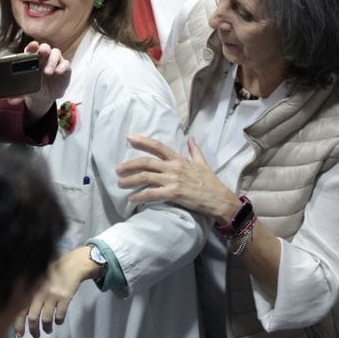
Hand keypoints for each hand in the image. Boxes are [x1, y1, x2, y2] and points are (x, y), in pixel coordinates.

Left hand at [15, 247, 97, 337]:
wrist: (71, 265)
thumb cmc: (51, 272)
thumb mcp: (36, 280)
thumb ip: (28, 292)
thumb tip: (19, 312)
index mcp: (30, 289)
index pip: (20, 309)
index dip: (19, 324)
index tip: (19, 335)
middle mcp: (39, 293)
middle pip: (33, 318)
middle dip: (34, 330)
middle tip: (35, 335)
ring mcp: (52, 295)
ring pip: (47, 319)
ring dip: (47, 328)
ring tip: (48, 330)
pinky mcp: (64, 298)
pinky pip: (60, 315)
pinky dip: (58, 321)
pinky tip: (58, 321)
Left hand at [19, 41, 70, 118]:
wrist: (46, 97)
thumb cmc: (34, 88)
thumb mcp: (26, 91)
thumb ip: (19, 94)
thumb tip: (10, 101)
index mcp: (33, 59)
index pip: (32, 49)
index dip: (32, 46)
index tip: (33, 46)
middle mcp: (45, 58)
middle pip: (45, 47)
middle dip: (44, 48)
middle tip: (43, 52)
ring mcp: (55, 61)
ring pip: (56, 53)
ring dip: (52, 60)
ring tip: (48, 72)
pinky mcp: (65, 68)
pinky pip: (65, 63)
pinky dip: (62, 66)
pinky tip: (58, 72)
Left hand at [116, 135, 241, 223]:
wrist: (220, 199)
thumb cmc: (211, 182)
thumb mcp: (203, 163)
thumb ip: (194, 150)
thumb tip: (191, 138)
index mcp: (179, 159)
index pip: (158, 147)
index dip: (142, 141)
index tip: (129, 138)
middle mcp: (174, 167)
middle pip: (146, 162)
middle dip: (129, 165)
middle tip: (117, 169)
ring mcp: (173, 180)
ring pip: (146, 177)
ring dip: (130, 180)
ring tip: (120, 183)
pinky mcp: (174, 193)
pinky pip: (152, 194)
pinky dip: (140, 196)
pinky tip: (132, 199)